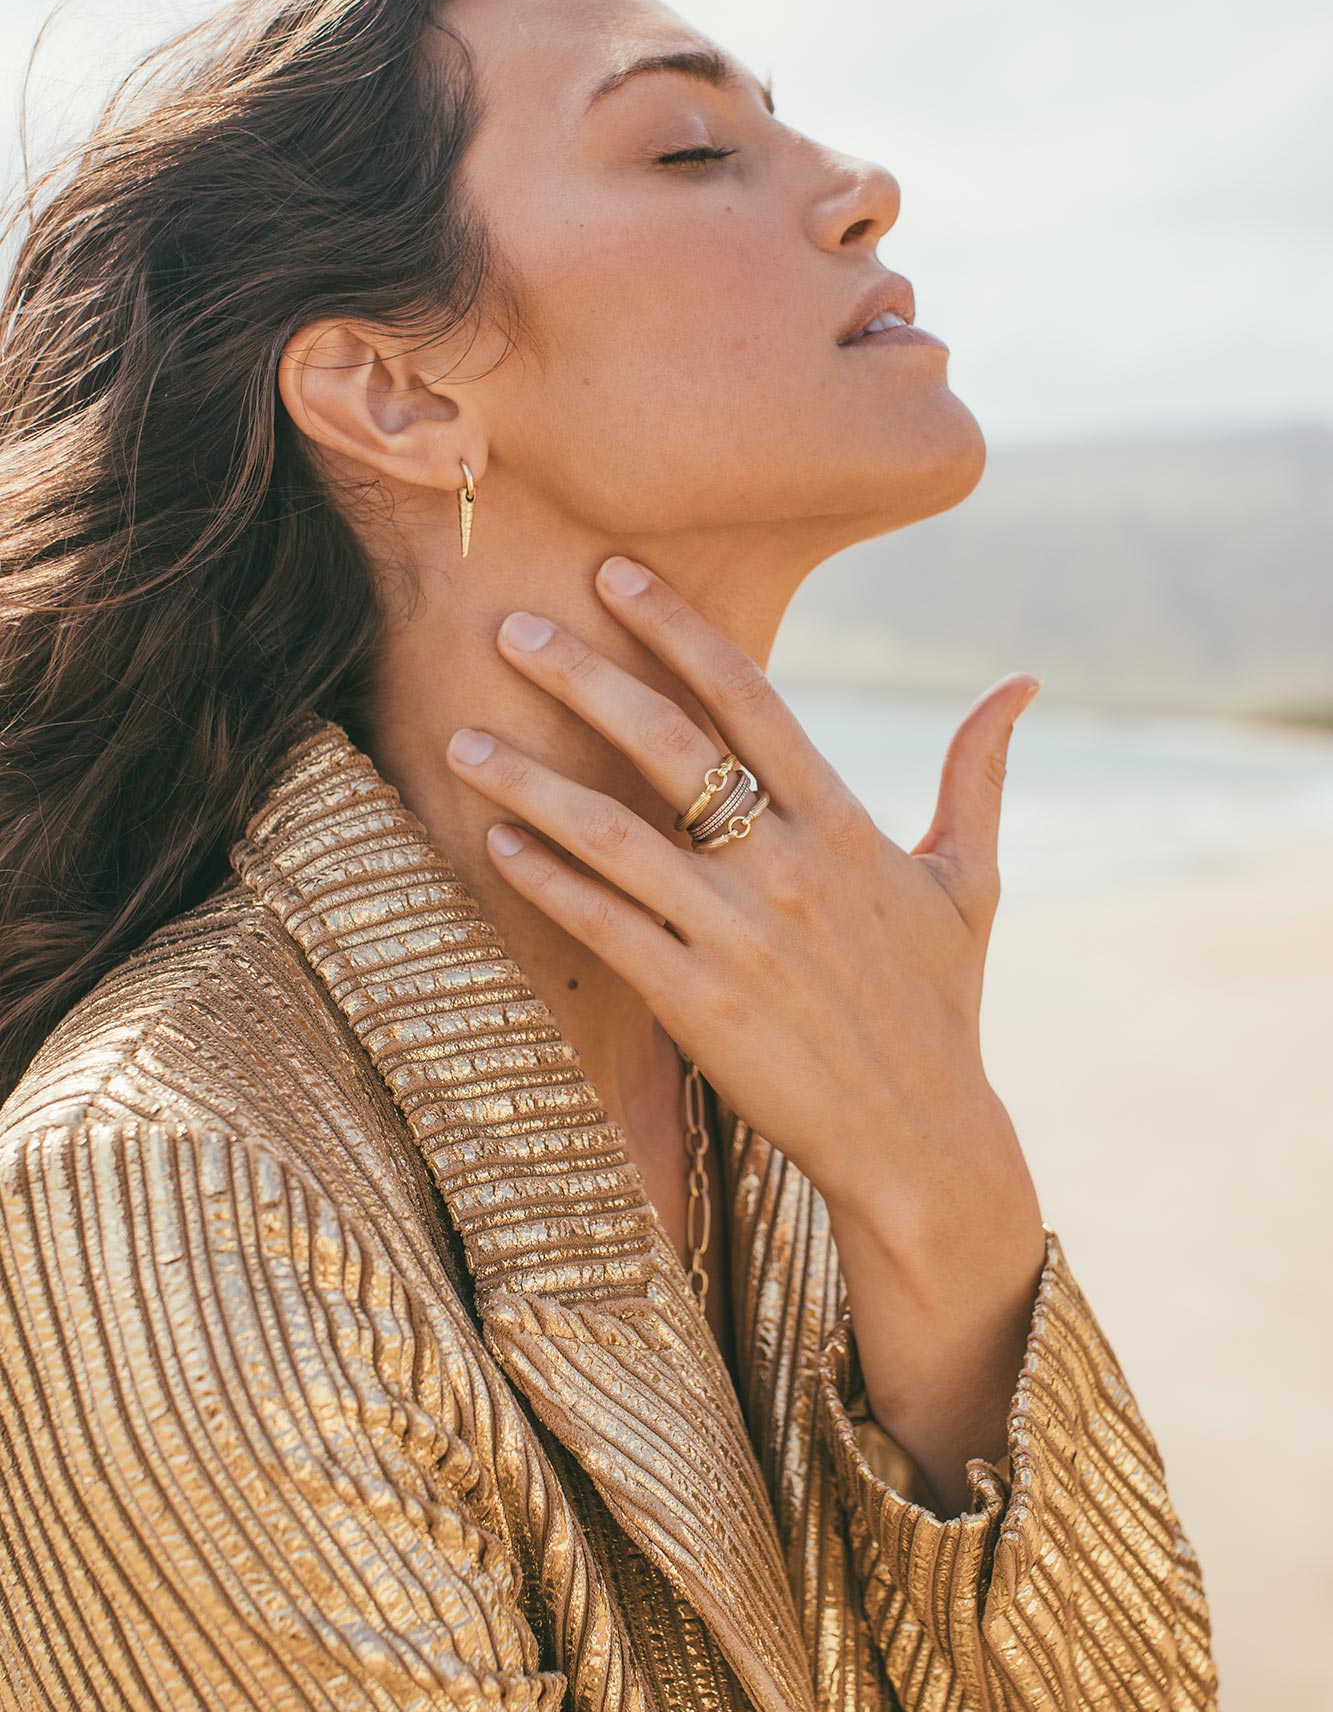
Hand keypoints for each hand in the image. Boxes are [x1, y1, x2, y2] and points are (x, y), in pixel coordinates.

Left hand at [445, 554, 1047, 1507]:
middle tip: (510, 623)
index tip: (614, 573)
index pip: (749, 699)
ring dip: (531, 781)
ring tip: (462, 736)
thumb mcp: (969, 881)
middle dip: (583, 676)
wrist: (922, 1139)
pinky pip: (604, 927)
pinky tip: (492, 841)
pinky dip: (545, 882)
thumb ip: (978, 773)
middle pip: (667, 747)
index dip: (678, 629)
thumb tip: (1022, 682)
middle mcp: (786, 868)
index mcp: (845, 826)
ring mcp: (736, 936)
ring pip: (613, 835)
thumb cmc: (941, 1005)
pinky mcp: (695, 1003)